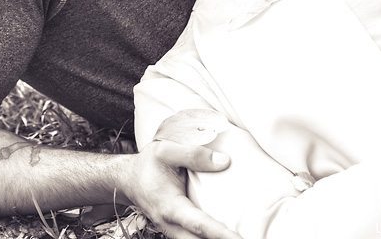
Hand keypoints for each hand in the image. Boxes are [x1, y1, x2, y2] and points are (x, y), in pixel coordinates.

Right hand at [117, 139, 240, 238]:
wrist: (128, 179)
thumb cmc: (148, 163)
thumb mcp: (166, 150)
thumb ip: (194, 154)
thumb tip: (225, 162)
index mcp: (169, 206)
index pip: (199, 224)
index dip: (221, 234)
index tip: (240, 238)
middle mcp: (171, 225)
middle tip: (252, 238)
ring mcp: (173, 231)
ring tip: (243, 236)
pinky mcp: (178, 231)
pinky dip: (209, 238)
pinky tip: (227, 234)